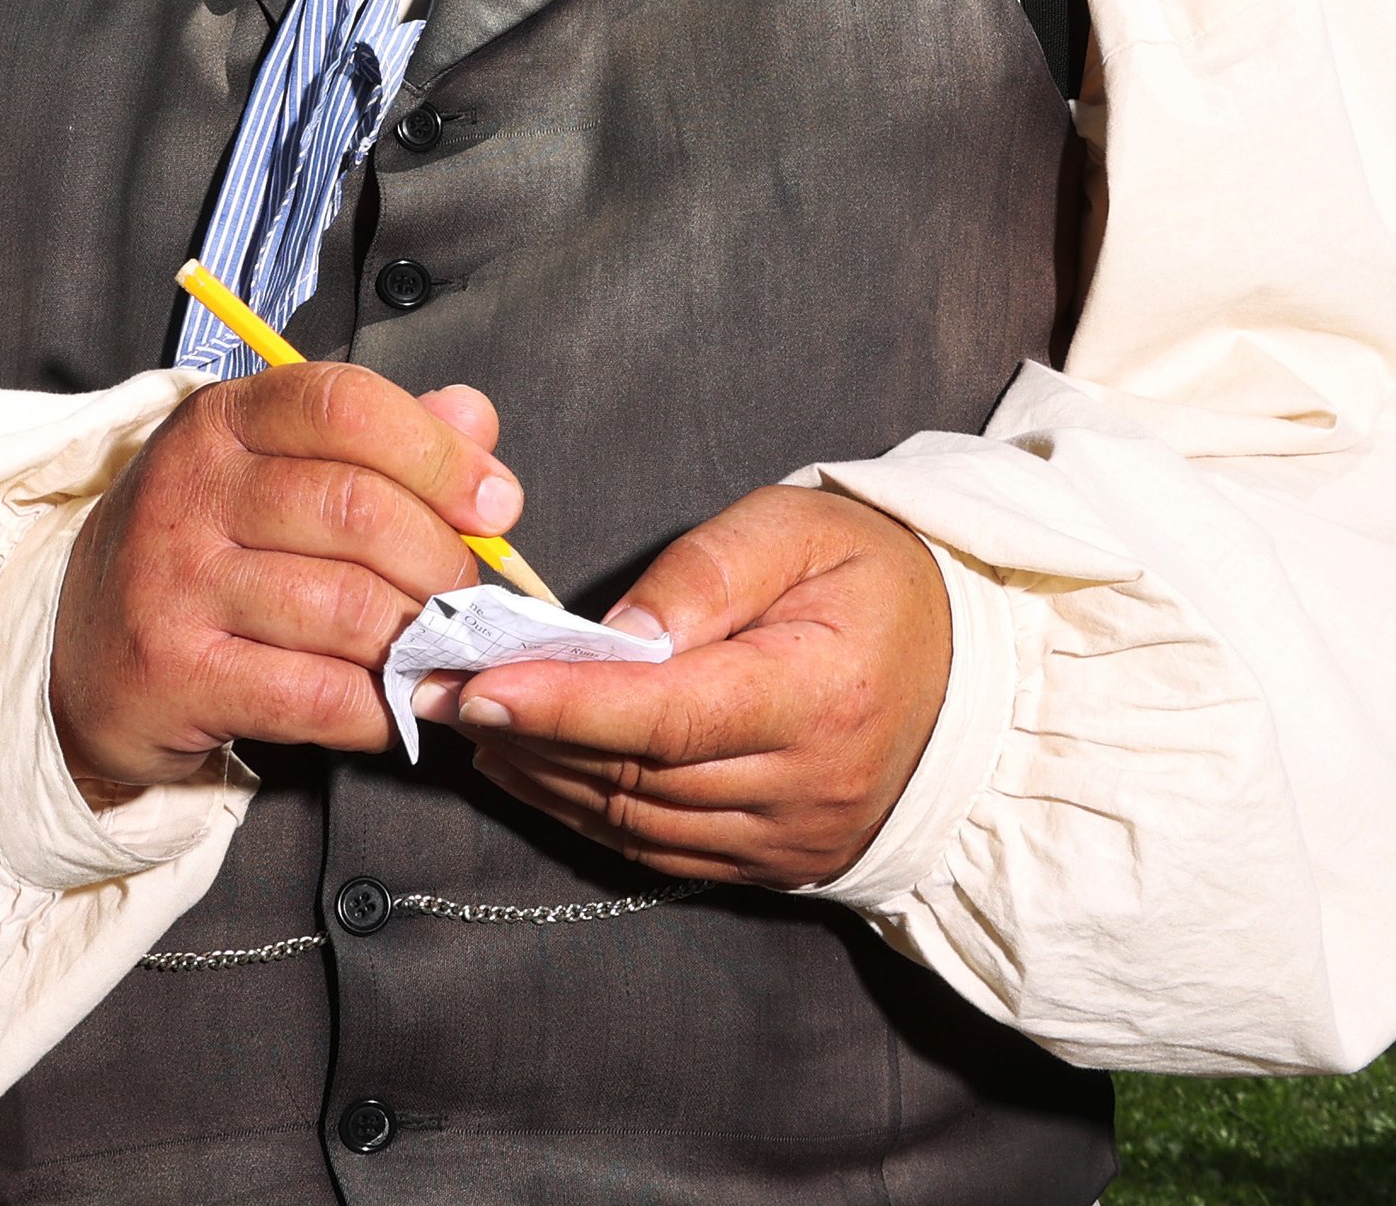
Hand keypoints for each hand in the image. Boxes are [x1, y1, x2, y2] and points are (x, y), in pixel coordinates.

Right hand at [51, 364, 518, 788]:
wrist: (77, 647)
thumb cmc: (208, 547)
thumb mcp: (275, 467)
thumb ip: (384, 436)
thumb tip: (476, 419)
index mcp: (224, 420)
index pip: (343, 405)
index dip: (438, 453)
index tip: (496, 503)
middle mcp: (190, 490)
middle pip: (357, 510)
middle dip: (441, 561)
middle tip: (466, 596)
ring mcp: (173, 584)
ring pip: (346, 608)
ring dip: (417, 640)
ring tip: (436, 650)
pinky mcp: (173, 675)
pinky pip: (315, 696)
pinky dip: (378, 707)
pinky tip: (394, 704)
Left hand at [414, 484, 948, 889]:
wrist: (963, 672)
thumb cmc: (870, 575)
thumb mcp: (797, 530)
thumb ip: (704, 575)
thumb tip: (615, 638)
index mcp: (819, 695)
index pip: (668, 715)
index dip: (565, 704)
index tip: (477, 686)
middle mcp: (806, 787)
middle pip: (638, 773)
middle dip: (526, 734)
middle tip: (431, 687)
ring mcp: (791, 840)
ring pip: (635, 821)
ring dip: (542, 774)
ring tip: (465, 720)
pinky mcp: (774, 865)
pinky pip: (658, 850)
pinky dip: (583, 810)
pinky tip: (531, 766)